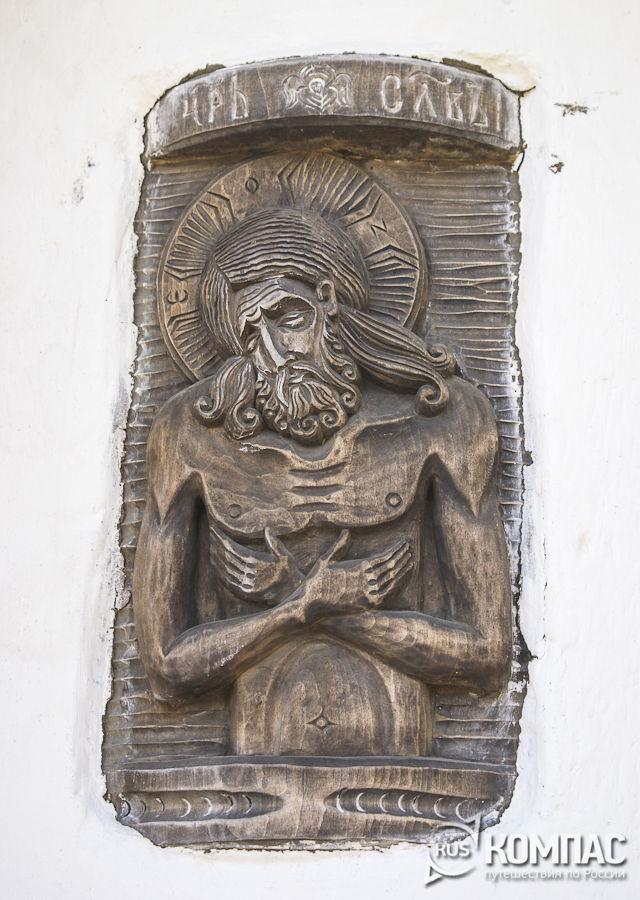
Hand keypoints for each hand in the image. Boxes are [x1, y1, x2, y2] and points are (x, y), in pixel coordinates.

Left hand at [209, 524, 302, 601]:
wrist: (290, 592)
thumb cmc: (287, 571)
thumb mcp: (285, 555)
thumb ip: (274, 543)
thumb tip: (267, 529)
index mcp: (255, 561)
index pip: (232, 548)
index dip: (221, 539)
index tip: (214, 530)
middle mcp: (247, 573)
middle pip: (225, 557)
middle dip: (216, 545)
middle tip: (211, 536)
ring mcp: (244, 584)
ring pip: (224, 569)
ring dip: (215, 558)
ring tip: (211, 548)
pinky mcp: (244, 592)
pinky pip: (227, 581)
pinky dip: (219, 573)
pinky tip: (216, 566)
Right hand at [295, 531, 412, 621]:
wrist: (310, 605)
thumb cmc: (316, 581)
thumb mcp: (326, 560)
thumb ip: (339, 547)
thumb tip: (346, 532)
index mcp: (358, 567)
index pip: (384, 557)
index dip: (396, 550)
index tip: (404, 544)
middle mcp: (365, 580)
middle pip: (391, 567)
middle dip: (403, 557)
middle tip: (410, 550)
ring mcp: (368, 594)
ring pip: (392, 581)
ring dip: (404, 570)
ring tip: (412, 561)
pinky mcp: (367, 605)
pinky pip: (388, 595)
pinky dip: (398, 586)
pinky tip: (403, 581)